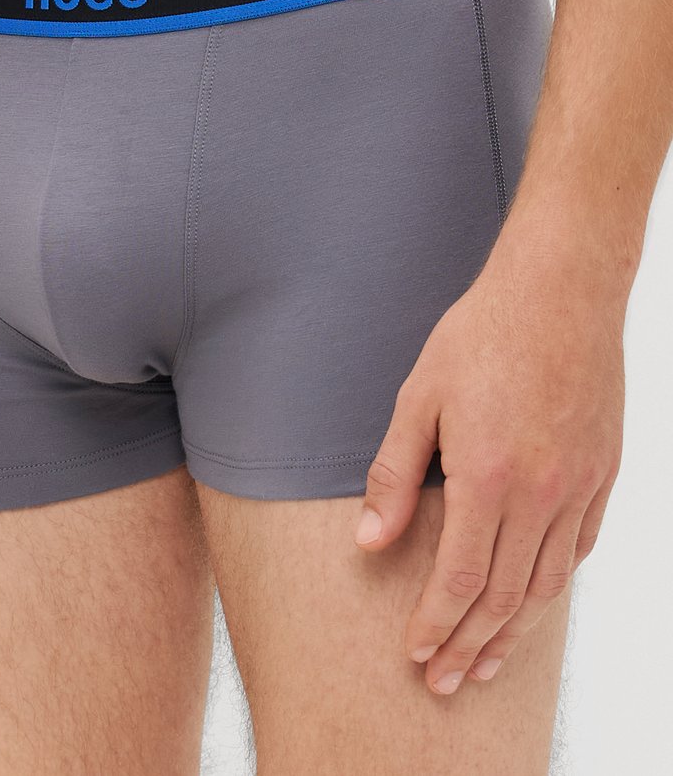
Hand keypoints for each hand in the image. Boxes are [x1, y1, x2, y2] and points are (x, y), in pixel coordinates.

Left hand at [353, 243, 625, 695]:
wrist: (560, 290)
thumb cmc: (482, 334)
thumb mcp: (420, 396)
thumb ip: (395, 474)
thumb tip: (369, 541)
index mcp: (487, 477)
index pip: (460, 579)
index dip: (435, 624)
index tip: (415, 656)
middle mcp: (540, 493)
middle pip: (504, 596)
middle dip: (469, 645)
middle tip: (445, 681)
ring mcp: (579, 484)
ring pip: (547, 582)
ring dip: (515, 631)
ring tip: (487, 662)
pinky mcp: (603, 470)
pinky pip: (581, 546)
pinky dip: (555, 584)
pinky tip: (536, 600)